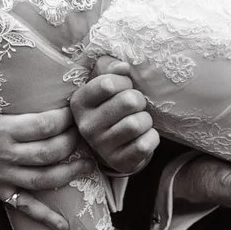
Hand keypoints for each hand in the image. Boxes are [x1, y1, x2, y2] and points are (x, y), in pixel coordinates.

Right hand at [0, 88, 79, 229]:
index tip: (75, 109)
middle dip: (73, 142)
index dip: (66, 118)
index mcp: (0, 128)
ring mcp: (0, 175)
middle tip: (83, 133)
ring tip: (87, 164)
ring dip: (70, 173)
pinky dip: (45, 217)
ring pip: (45, 179)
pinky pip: (24, 206)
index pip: (45, 125)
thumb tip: (21, 72)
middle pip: (51, 152)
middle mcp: (4, 154)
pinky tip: (64, 226)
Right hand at [71, 58, 158, 176]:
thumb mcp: (104, 83)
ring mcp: (101, 146)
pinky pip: (145, 143)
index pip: (108, 83)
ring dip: (146, 119)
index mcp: (79, 102)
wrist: (116, 144)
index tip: (124, 87)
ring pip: (138, 123)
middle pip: (129, 101)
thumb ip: (109, 67)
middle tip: (134, 106)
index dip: (124, 82)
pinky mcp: (119, 162)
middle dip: (139, 100)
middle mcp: (86, 126)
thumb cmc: (111, 106)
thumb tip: (123, 67)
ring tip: (138, 121)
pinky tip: (142, 136)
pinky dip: (151, 137)